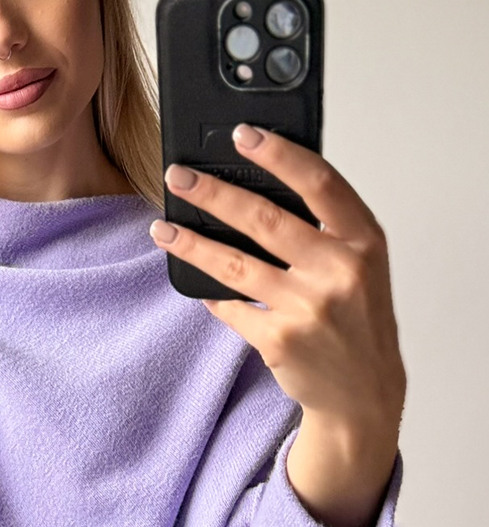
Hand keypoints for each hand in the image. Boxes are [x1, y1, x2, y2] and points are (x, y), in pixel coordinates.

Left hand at [151, 123, 406, 432]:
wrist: (362, 392)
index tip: (242, 134)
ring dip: (191, 243)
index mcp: (364, 242)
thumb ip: (326, 229)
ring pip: (234, 264)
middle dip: (213, 194)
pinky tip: (197, 281)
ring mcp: (309, 308)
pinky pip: (230, 306)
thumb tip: (258, 183)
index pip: (319, 183)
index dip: (279, 154)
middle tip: (178, 176)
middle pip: (265, 219)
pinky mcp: (279, 340)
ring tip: (162, 228)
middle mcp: (339, 272)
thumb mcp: (361, 265)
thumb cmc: (358, 318)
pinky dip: (211, 293)